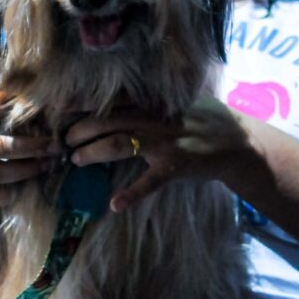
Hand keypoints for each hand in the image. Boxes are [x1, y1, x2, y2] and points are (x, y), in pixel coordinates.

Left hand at [65, 95, 251, 211]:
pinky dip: (132, 193)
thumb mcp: (179, 100)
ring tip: (76, 160)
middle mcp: (154, 118)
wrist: (238, 142)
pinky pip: (150, 181)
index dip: (83, 106)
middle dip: (80, 131)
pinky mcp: (175, 165)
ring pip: (119, 145)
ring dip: (93, 153)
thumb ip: (151, 98)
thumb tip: (121, 95)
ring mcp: (164, 142)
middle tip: (63, 142)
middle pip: (107, 122)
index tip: (61, 110)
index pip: (110, 101)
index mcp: (152, 102)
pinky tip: (115, 204)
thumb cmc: (206, 119)